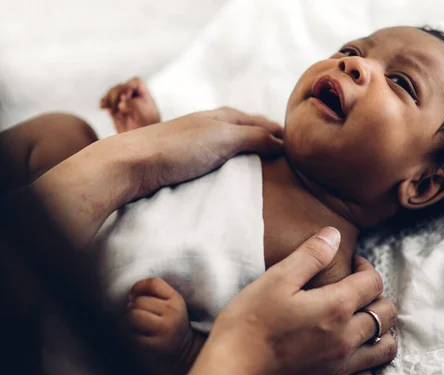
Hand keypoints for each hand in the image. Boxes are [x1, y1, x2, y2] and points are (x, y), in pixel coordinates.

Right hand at [100, 77, 159, 132]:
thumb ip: (136, 105)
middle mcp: (134, 97)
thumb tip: (121, 103)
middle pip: (121, 86)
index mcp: (144, 95)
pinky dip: (104, 103)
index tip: (126, 97)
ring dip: (109, 100)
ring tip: (113, 112)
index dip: (128, 87)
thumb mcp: (146, 115)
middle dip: (116, 95)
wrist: (142, 141)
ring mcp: (123, 103)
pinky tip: (102, 107)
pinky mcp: (116, 110)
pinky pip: (107, 102)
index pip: (135, 82)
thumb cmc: (149, 128)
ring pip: (112, 93)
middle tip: (118, 108)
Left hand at [126, 109, 283, 197]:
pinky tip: (235, 177)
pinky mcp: (187, 162)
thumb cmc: (179, 147)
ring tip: (267, 170)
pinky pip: (220, 161)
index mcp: (224, 116)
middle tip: (289, 160)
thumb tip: (283, 142)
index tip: (299, 148)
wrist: (132, 163)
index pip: (262, 123)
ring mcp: (199, 143)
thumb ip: (255, 137)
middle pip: (248, 131)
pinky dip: (234, 166)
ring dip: (251, 155)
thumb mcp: (224, 138)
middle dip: (268, 141)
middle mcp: (213, 125)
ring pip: (234, 146)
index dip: (281, 134)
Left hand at [126, 277, 191, 357]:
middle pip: (139, 301)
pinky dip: (130, 334)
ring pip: (133, 316)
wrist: (184, 351)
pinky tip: (140, 336)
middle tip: (139, 315)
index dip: (138, 287)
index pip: (153, 283)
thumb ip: (154, 293)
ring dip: (130, 320)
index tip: (134, 296)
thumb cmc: (171, 324)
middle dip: (134, 307)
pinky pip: (132, 334)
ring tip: (137, 325)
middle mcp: (172, 313)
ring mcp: (163, 329)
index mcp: (176, 300)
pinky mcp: (154, 345)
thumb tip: (130, 297)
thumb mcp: (171, 304)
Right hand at [176, 227, 397, 374]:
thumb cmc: (250, 321)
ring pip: (385, 348)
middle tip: (356, 291)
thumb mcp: (277, 278)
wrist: (231, 370)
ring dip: (380, 331)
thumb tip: (335, 234)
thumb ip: (311, 254)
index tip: (352, 264)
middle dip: (378, 297)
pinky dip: (367, 364)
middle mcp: (346, 338)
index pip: (374, 283)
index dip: (366, 268)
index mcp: (336, 307)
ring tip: (360, 321)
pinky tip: (350, 354)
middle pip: (386, 315)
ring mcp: (341, 367)